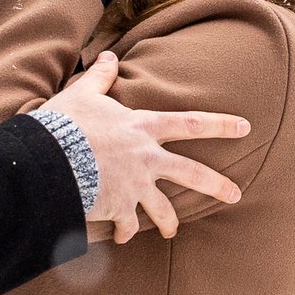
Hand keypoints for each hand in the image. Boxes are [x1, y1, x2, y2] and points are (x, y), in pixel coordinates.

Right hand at [41, 52, 247, 241]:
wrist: (49, 158)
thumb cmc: (66, 124)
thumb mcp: (83, 94)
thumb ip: (100, 78)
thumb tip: (108, 56)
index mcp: (142, 127)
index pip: (191, 123)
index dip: (220, 124)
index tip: (246, 127)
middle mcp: (146, 158)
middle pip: (191, 173)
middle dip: (217, 185)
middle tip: (236, 195)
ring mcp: (135, 186)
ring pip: (164, 209)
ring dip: (170, 222)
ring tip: (173, 232)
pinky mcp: (119, 208)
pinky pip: (128, 226)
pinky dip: (125, 232)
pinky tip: (122, 237)